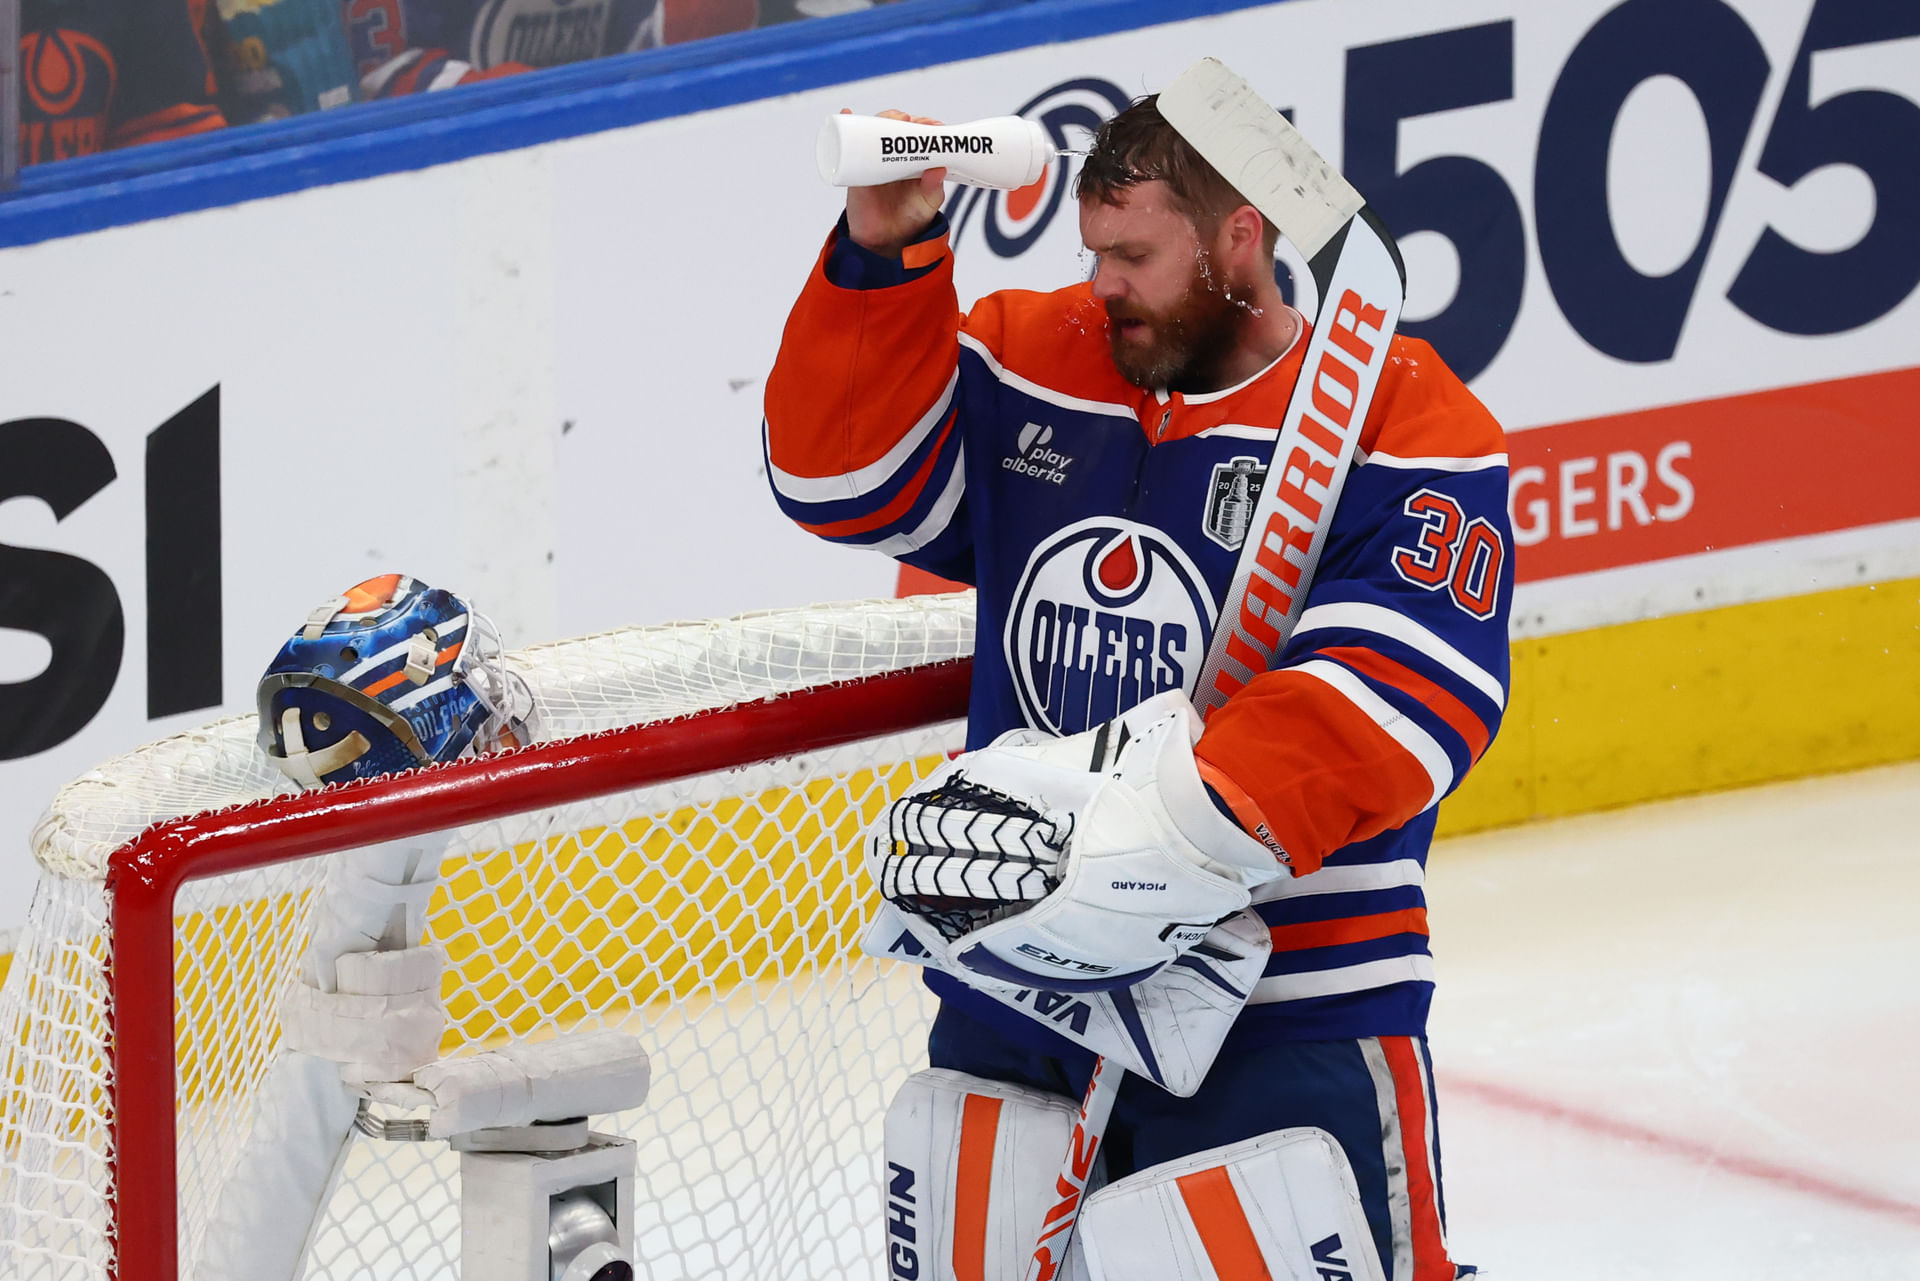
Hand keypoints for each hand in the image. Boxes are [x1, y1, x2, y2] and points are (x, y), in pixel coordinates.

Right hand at [842, 108, 948, 256]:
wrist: (886, 241)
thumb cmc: (911, 219)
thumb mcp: (928, 204)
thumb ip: (934, 188)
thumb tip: (939, 169)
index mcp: (915, 160)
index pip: (919, 135)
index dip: (925, 125)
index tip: (932, 125)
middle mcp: (894, 156)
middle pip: (895, 128)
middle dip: (902, 118)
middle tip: (909, 120)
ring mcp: (875, 161)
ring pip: (874, 132)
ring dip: (880, 119)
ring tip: (889, 118)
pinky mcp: (857, 169)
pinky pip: (850, 146)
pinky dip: (846, 126)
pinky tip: (847, 114)